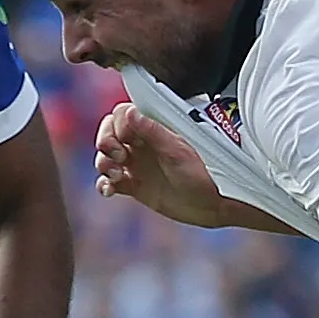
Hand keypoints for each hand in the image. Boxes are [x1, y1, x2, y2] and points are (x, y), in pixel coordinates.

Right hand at [94, 103, 224, 226]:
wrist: (215, 205)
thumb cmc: (205, 173)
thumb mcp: (178, 152)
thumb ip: (154, 132)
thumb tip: (132, 112)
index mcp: (155, 128)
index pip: (122, 115)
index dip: (118, 125)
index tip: (126, 139)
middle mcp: (143, 143)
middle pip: (109, 132)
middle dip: (105, 141)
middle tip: (117, 156)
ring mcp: (137, 164)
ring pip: (106, 156)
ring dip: (103, 163)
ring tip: (116, 174)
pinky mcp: (135, 185)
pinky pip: (110, 181)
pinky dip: (104, 184)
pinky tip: (109, 190)